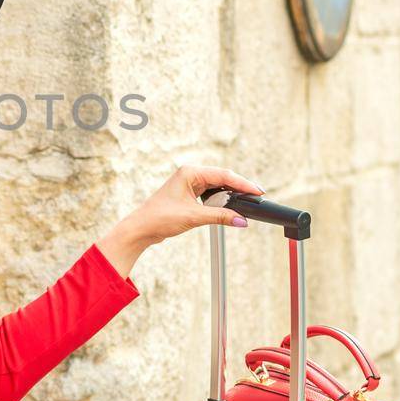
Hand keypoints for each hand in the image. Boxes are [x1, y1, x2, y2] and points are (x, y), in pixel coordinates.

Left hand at [124, 166, 265, 242]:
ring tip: (246, 201)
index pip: (223, 175)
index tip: (257, 191)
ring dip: (230, 194)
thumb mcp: (194, 217)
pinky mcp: (189, 194)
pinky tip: (230, 206)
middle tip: (256, 196)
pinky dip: (221, 200)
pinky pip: (211, 194)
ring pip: (217, 186)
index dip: (243, 184)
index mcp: (190, 172)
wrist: (141, 228)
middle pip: (222, 178)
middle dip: (239, 187)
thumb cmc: (160, 217)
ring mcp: (189, 184)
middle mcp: (190, 174)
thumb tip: (241, 220)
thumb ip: (220, 217)